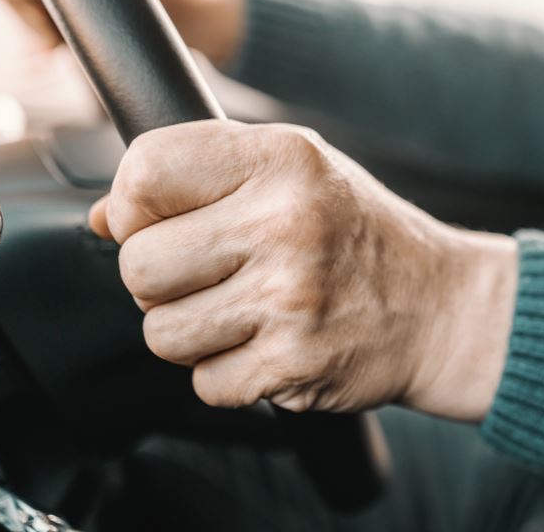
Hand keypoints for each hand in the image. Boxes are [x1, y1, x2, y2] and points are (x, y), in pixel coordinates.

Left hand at [89, 121, 517, 419]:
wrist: (441, 306)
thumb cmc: (359, 234)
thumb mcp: (295, 171)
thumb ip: (202, 176)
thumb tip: (102, 218)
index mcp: (283, 160)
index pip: (144, 172)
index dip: (138, 205)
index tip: (166, 219)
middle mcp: (286, 223)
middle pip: (139, 265)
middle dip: (164, 280)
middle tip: (216, 274)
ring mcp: (290, 298)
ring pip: (161, 332)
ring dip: (194, 332)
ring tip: (247, 312)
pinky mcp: (292, 364)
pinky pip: (204, 383)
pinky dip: (230, 374)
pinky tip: (272, 345)